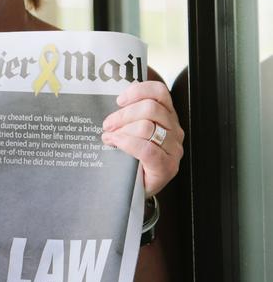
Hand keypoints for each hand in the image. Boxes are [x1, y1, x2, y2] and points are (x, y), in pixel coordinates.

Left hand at [101, 80, 183, 196]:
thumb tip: (118, 99)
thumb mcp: (132, 132)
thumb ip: (130, 114)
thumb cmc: (132, 159)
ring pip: (147, 126)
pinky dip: (126, 143)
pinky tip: (114, 143)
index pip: (160, 93)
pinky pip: (146, 148)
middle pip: (151, 108)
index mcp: (168, 118)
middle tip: (108, 124)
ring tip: (109, 136)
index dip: (138, 91)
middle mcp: (174, 131)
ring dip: (122, 129)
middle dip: (123, 114)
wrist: (134, 190)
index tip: (119, 100)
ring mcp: (173, 150)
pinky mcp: (166, 167)